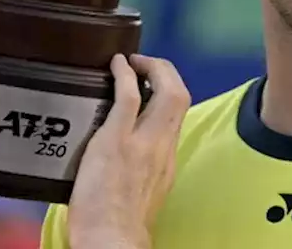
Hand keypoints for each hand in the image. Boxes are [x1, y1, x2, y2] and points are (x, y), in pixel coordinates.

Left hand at [67, 54, 191, 248]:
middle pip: (180, 96)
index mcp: (168, 161)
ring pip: (165, 92)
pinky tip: (117, 64)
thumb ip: (143, 171)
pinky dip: (124, 74)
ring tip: (134, 61)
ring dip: (151, 68)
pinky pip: (128, 96)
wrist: (112, 240)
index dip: (169, 93)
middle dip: (166, 71)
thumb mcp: (143, 194)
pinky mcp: (117, 139)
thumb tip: (130, 159)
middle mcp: (163, 147)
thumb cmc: (120, 227)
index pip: (178, 117)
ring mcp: (142, 141)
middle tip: (147, 64)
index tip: (153, 86)